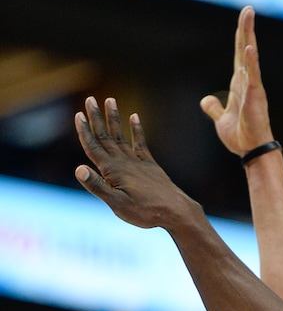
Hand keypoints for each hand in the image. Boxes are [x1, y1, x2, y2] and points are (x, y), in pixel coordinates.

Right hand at [75, 96, 194, 228]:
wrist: (175, 211)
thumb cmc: (144, 211)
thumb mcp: (117, 204)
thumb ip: (97, 186)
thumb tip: (79, 169)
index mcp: (112, 171)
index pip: (93, 147)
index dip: (84, 131)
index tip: (79, 114)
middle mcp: (123, 162)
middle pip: (105, 137)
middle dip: (96, 118)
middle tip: (90, 99)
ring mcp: (138, 162)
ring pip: (121, 136)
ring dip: (114, 118)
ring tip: (110, 100)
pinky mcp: (150, 165)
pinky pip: (141, 143)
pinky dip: (137, 130)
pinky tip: (134, 117)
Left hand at [200, 5, 273, 155]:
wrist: (251, 151)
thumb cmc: (241, 136)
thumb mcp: (221, 120)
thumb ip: (214, 108)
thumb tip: (206, 101)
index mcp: (239, 84)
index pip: (239, 54)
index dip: (241, 36)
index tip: (244, 18)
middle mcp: (247, 81)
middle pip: (245, 49)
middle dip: (246, 28)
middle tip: (248, 9)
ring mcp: (252, 88)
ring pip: (250, 56)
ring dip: (249, 36)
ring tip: (249, 17)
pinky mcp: (254, 98)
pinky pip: (252, 77)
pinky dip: (251, 63)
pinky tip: (250, 48)